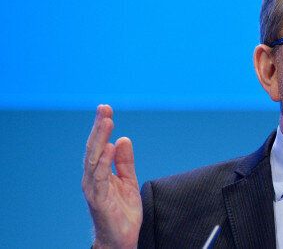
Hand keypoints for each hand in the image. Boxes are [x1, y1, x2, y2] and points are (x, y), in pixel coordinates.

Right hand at [82, 105, 141, 248]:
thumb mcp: (128, 181)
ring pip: (93, 160)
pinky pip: (100, 178)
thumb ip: (125, 162)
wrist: (121, 238)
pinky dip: (103, 162)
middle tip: (104, 109)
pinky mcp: (99, 199)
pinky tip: (108, 148)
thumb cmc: (122, 212)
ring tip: (107, 123)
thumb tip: (124, 139)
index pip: (99, 145)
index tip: (106, 109)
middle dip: (99, 128)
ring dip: (100, 139)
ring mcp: (94, 188)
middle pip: (93, 148)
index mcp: (99, 172)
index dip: (102, 127)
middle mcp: (92, 178)